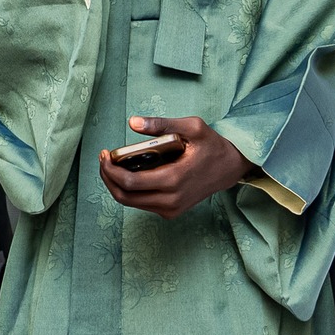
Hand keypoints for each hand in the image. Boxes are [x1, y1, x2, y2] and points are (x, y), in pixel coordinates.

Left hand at [98, 115, 254, 218]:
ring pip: (131, 202)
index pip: (130, 183)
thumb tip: (133, 122)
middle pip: (125, 196)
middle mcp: (171, 200)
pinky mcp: (171, 212)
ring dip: (117, 185)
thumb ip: (162, 124)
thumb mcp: (192, 127)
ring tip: (113, 164)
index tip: (105, 154)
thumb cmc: (212, 145)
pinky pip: (142, 204)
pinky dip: (130, 191)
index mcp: (174, 179)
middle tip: (104, 159)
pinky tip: (129, 173)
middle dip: (108, 178)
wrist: (231, 168)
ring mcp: (171, 209)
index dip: (110, 170)